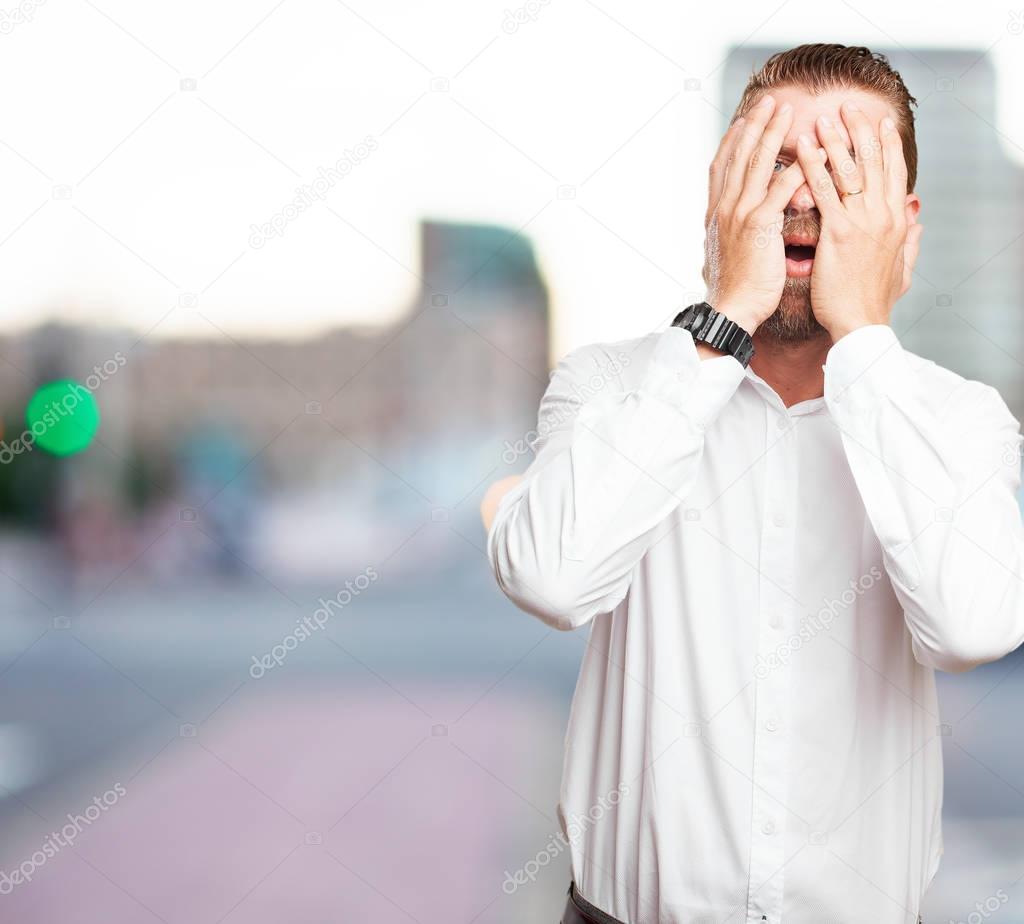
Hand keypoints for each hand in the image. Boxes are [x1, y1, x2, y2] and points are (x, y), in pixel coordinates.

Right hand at [704, 94, 810, 334]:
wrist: (731, 309)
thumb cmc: (735, 289)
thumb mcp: (728, 253)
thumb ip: (735, 232)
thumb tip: (736, 226)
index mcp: (717, 214)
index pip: (722, 168)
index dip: (733, 141)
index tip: (743, 121)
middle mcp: (725, 208)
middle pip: (739, 156)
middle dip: (754, 126)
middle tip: (768, 101)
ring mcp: (740, 214)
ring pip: (757, 164)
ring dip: (773, 133)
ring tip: (787, 110)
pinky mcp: (759, 226)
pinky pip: (779, 188)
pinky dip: (795, 167)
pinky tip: (811, 151)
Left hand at [795, 101, 923, 341]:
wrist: (861, 324)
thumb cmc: (874, 301)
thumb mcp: (901, 267)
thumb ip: (910, 239)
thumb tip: (918, 217)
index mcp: (897, 220)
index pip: (894, 172)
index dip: (887, 144)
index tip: (881, 121)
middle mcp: (883, 214)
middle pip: (873, 161)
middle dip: (860, 130)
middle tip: (847, 106)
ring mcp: (862, 221)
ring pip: (849, 169)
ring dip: (835, 139)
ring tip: (822, 117)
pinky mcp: (839, 232)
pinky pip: (823, 190)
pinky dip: (812, 165)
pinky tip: (801, 146)